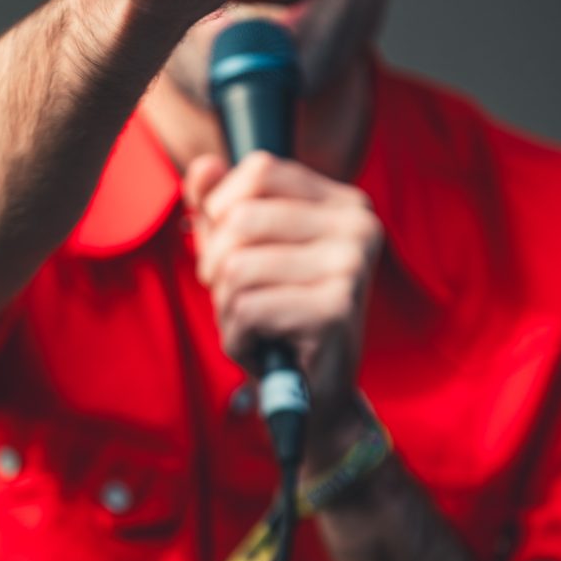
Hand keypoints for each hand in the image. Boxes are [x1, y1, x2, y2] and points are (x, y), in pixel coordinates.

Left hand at [184, 150, 383, 451]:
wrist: (316, 394)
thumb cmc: (280, 314)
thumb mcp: (244, 252)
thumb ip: (220, 206)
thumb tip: (202, 166)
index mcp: (343, 202)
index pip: (261, 168)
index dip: (222, 205)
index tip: (226, 245)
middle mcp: (358, 225)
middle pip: (242, 218)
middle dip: (216, 264)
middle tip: (232, 294)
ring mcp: (352, 265)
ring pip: (238, 266)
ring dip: (226, 306)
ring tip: (252, 323)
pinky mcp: (337, 308)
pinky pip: (247, 307)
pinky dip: (238, 335)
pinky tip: (263, 345)